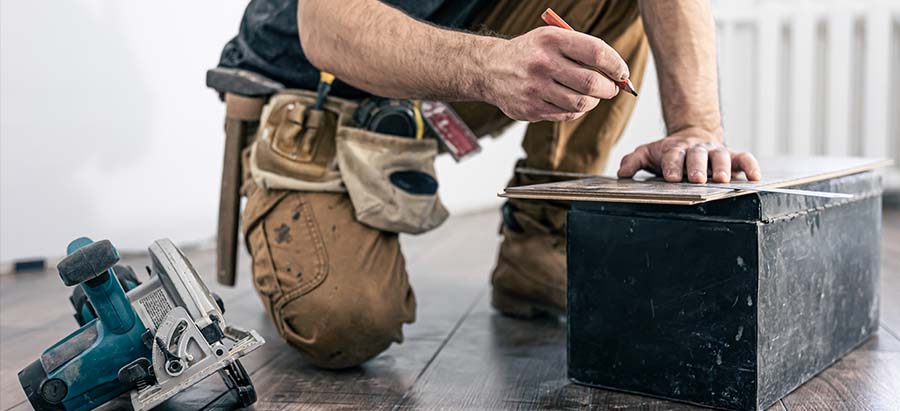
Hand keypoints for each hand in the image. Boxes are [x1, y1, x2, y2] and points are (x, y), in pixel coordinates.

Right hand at [481, 26, 628, 122]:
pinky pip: (566, 115)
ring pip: (581, 103)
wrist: (490, 69)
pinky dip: (576, 111)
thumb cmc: (529, 53)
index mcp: (552, 40)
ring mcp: (535, 89)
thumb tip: (616, 73)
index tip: (622, 73)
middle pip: (591, 82)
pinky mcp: (531, 109)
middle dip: (609, 88)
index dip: (616, 65)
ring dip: (594, 101)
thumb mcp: (552, 39)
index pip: (596, 52)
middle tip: (612, 88)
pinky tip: (573, 102)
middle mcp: (543, 64)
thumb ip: (581, 51)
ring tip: (592, 96)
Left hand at [617, 127, 761, 182]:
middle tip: (696, 179)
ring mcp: (716, 152)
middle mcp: (697, 149)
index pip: (673, 156)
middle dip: (697, 167)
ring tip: (722, 180)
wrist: (692, 136)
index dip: (671, 165)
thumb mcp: (648, 153)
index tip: (670, 177)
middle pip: (698, 156)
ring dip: (722, 168)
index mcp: (676, 149)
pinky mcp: (732, 156)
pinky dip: (751, 166)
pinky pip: (744, 158)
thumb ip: (634, 160)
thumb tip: (622, 172)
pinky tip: (755, 177)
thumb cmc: (669, 152)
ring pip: (721, 156)